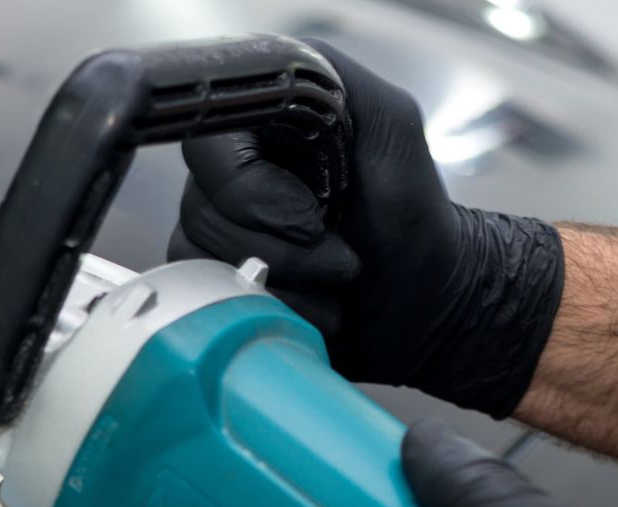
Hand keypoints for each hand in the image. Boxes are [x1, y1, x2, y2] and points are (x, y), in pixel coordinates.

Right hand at [169, 40, 564, 418]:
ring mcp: (214, 221)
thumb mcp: (397, 136)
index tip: (310, 220)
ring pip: (198, 252)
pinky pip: (201, 291)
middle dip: (277, 247)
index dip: (249, 190)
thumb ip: (348, 92)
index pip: (209, 141)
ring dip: (276, 280)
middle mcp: (230, 165)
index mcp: (267, 120)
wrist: (419, 306)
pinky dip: (261, 307)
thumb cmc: (414, 227)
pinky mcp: (210, 272)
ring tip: (329, 283)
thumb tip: (278, 88)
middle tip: (339, 256)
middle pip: (202, 206)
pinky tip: (305, 304)